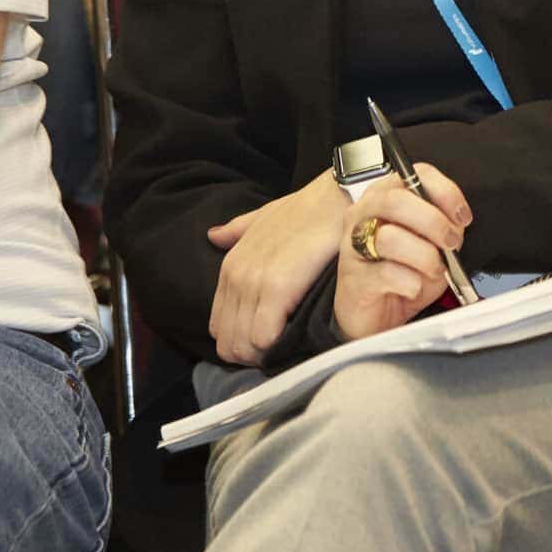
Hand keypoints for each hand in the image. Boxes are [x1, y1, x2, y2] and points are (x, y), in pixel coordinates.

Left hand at [206, 170, 349, 365]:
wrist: (337, 197)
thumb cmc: (310, 208)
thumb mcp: (266, 215)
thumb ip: (238, 229)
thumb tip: (213, 235)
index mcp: (231, 265)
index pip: (219, 326)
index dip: (241, 339)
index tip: (267, 340)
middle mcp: (236, 276)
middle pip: (228, 342)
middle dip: (251, 353)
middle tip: (280, 351)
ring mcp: (254, 283)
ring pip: (243, 345)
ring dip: (266, 354)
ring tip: (290, 348)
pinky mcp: (277, 289)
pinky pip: (265, 338)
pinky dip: (278, 347)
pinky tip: (298, 339)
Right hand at [333, 164, 472, 342]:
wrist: (376, 316)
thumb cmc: (403, 273)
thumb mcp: (432, 244)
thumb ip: (444, 226)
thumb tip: (456, 223)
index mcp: (386, 196)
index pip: (415, 175)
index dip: (445, 192)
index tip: (461, 216)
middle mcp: (364, 214)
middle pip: (397, 200)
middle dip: (434, 222)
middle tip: (451, 243)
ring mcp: (352, 245)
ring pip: (390, 237)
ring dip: (424, 256)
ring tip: (433, 269)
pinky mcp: (352, 278)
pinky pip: (387, 273)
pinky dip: (411, 283)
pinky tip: (412, 288)